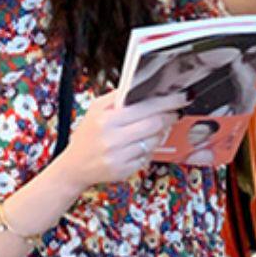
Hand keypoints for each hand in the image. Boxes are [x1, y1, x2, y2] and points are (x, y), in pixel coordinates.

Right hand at [53, 89, 183, 187]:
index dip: (168, 103)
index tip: (180, 98)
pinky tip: (140, 145)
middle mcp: (113, 139)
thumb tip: (140, 85)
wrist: (75, 166)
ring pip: (154, 142)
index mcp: (107, 119)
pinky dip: (148, 149)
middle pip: (155, 125)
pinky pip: (147, 157)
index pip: (147, 108)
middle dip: (168, 117)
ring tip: (151, 129)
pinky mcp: (124, 171)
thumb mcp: (96, 109)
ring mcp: (120, 157)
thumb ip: (118, 96)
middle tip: (173, 113)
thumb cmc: (88, 135)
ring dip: (159, 134)